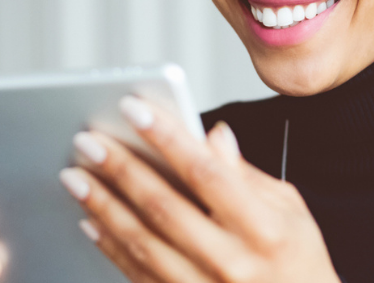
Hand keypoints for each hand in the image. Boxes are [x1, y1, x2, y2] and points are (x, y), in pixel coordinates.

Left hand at [60, 96, 340, 282]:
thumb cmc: (297, 263)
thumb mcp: (290, 211)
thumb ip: (245, 174)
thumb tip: (212, 135)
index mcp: (264, 230)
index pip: (207, 173)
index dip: (167, 137)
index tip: (133, 108)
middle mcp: (233, 263)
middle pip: (165, 207)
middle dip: (121, 169)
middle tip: (87, 141)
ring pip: (142, 242)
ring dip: (103, 206)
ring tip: (76, 176)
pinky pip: (137, 274)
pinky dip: (110, 245)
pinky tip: (91, 220)